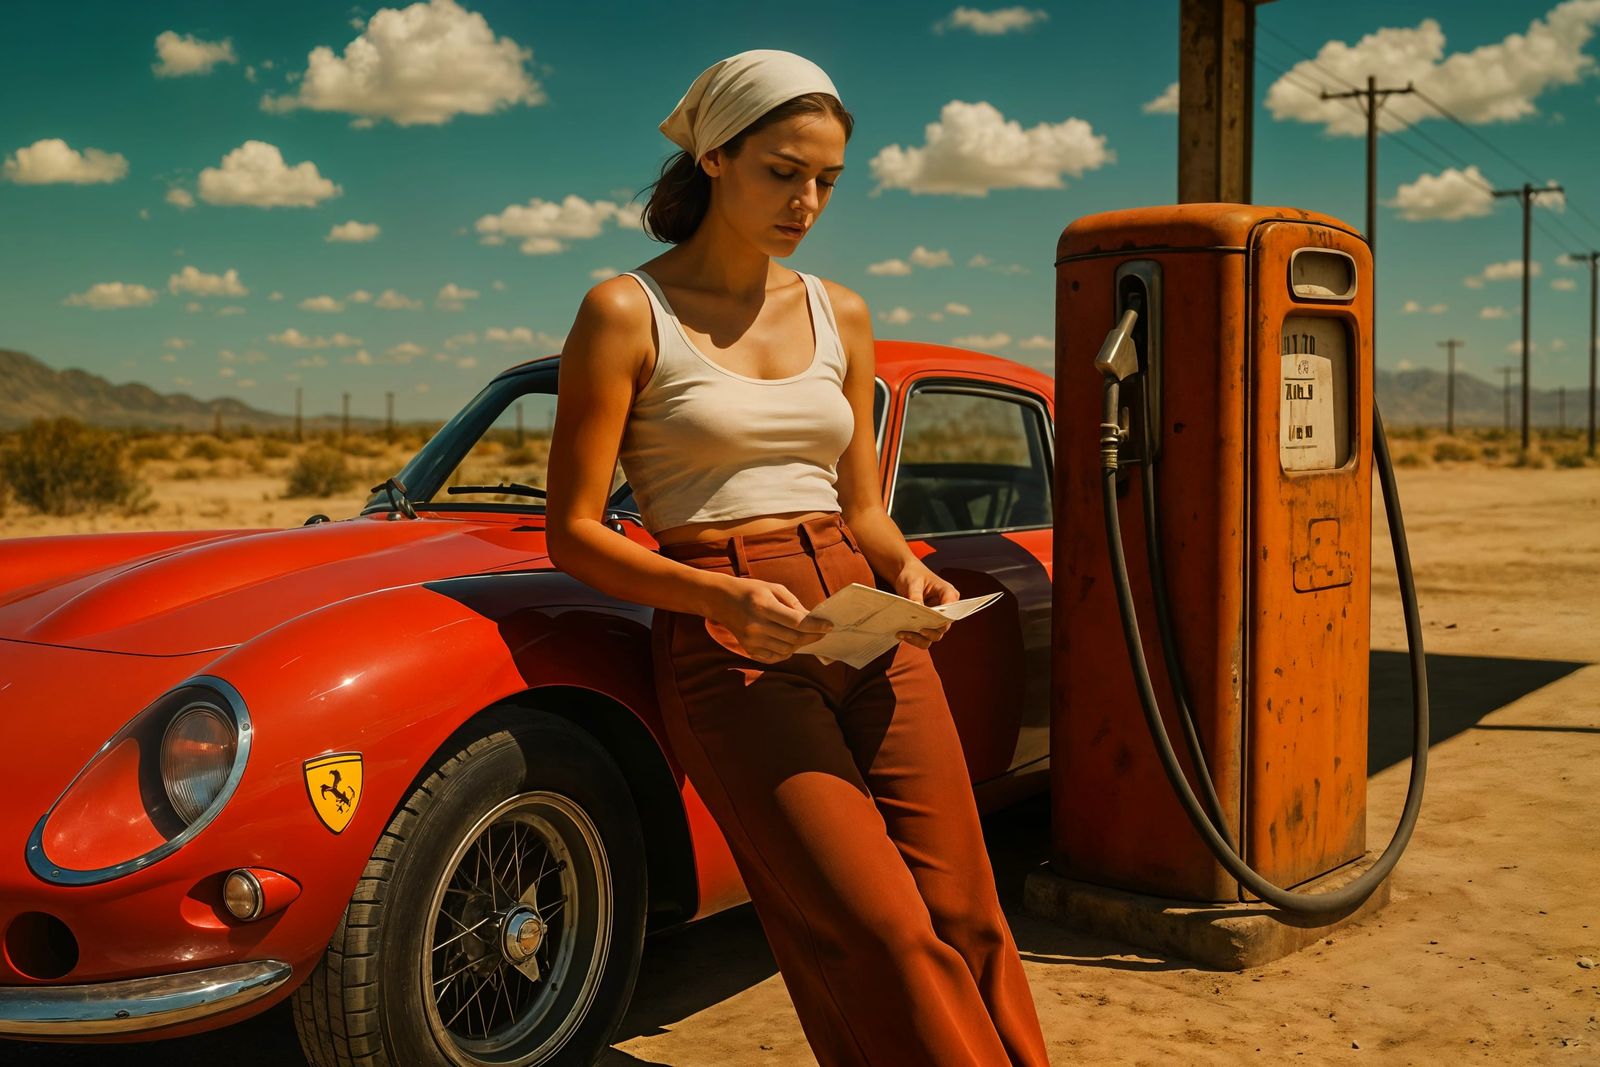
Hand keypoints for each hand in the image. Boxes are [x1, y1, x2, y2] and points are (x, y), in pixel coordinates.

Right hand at [708, 577, 832, 663]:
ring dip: (800, 644)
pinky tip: (789, 642)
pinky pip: (775, 657)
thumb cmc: (751, 590)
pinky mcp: (748, 649)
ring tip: (805, 635)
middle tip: (823, 632)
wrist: (721, 600)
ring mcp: (751, 641)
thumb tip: (812, 619)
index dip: (816, 626)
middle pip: (794, 639)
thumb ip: (794, 604)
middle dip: (813, 636)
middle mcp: (756, 626)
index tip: (830, 626)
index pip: (796, 622)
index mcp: (764, 607)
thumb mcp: (773, 588)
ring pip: (786, 650)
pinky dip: (786, 652)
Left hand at [889, 558, 956, 649]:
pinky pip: (924, 638)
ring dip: (919, 638)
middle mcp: (946, 608)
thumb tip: (916, 609)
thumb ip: (916, 597)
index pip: (951, 611)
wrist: (906, 574)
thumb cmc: (913, 574)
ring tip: (904, 634)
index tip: (927, 625)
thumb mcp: (913, 583)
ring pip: (934, 636)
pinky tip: (902, 634)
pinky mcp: (927, 624)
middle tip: (913, 631)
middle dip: (928, 632)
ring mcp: (936, 618)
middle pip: (942, 627)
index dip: (941, 620)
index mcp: (948, 594)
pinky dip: (914, 639)